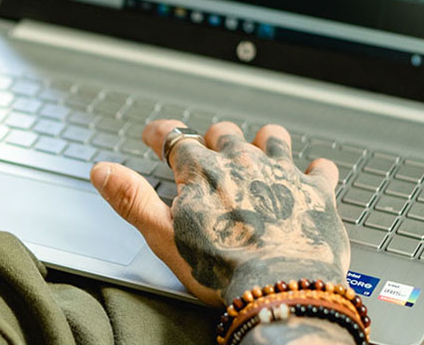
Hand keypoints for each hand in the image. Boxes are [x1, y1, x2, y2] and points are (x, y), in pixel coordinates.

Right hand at [91, 120, 349, 305]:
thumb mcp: (161, 235)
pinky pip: (320, 169)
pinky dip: (314, 169)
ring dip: (262, 140)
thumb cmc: (220, 269)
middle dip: (211, 138)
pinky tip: (312, 171)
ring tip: (258, 144)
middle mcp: (242, 162)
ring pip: (272, 138)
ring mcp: (282, 174)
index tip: (153, 135)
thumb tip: (102, 171)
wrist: (281, 289)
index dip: (160, 134)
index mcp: (201, 170)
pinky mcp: (316, 193)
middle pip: (223, 133)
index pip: (174, 136)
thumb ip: (130, 198)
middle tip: (206, 146)